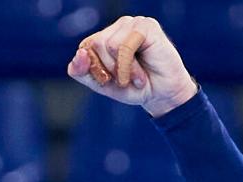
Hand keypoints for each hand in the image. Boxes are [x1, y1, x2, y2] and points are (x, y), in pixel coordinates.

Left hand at [67, 15, 198, 117]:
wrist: (162, 96)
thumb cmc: (133, 88)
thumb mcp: (101, 84)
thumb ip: (82, 72)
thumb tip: (80, 53)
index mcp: (104, 37)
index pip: (84, 49)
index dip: (95, 71)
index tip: (110, 81)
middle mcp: (118, 27)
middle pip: (95, 44)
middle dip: (108, 69)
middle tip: (124, 80)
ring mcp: (133, 24)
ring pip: (108, 44)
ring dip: (121, 70)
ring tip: (135, 77)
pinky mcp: (146, 26)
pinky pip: (123, 46)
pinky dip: (129, 67)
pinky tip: (141, 76)